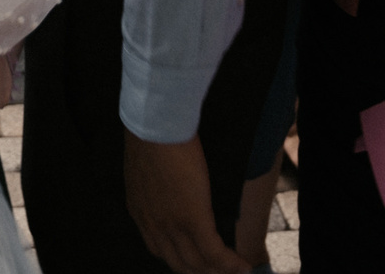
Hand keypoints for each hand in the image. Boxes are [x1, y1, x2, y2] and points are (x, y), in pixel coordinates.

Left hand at [122, 130, 244, 273]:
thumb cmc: (151, 134)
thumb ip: (155, 184)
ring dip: (217, 272)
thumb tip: (171, 184)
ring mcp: (173, 225)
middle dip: (199, 272)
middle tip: (218, 273)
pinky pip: (214, 252)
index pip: (159, 249)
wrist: (155, 126)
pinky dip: (230, 264)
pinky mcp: (194, 219)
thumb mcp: (146, 166)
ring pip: (197, 263)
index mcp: (141, 212)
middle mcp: (154, 226)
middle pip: (179, 263)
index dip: (179, 259)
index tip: (194, 262)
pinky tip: (243, 268)